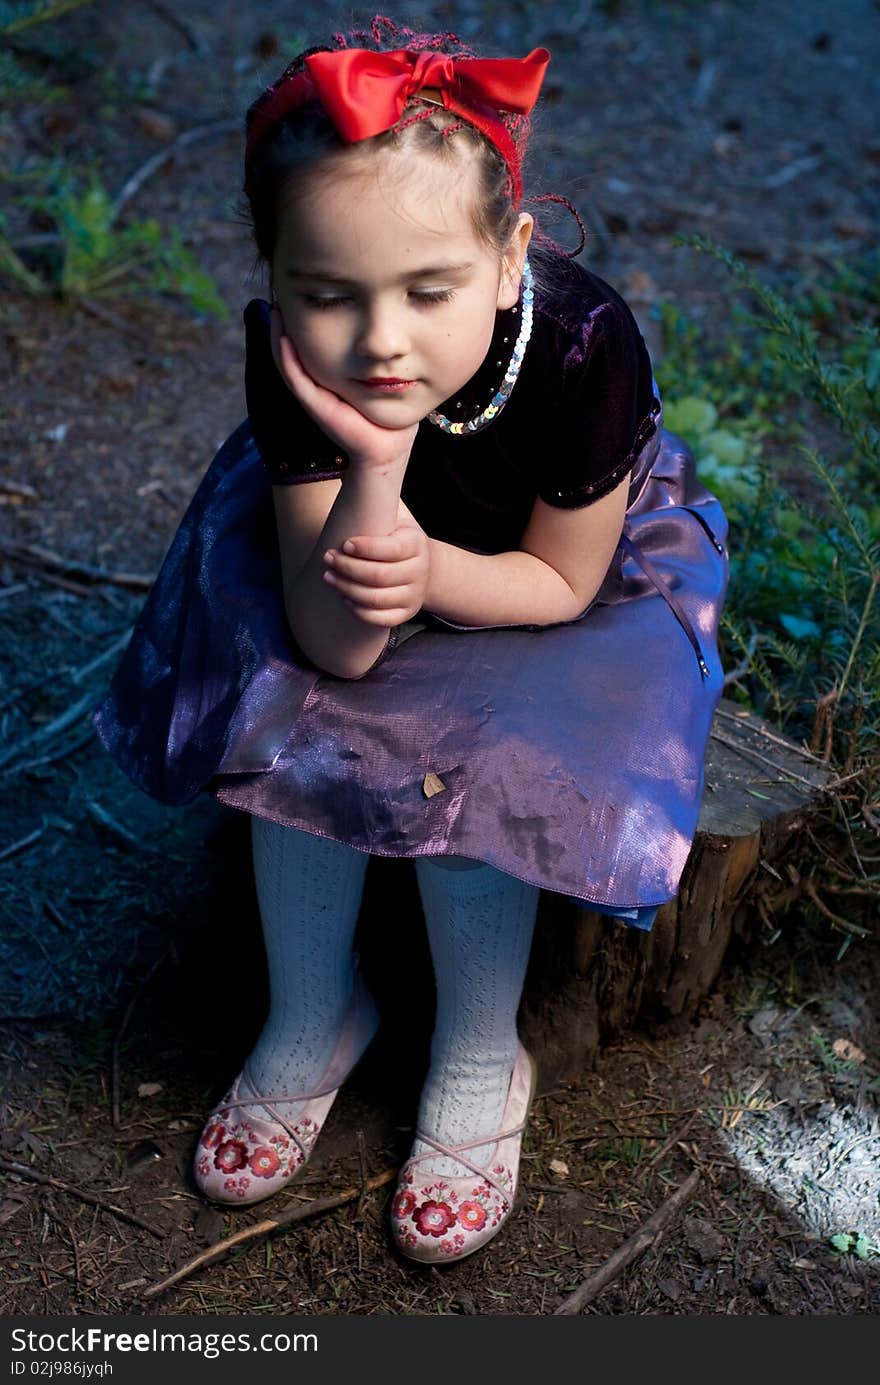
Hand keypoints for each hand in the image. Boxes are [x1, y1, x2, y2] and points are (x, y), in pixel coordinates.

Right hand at [270, 305, 417, 471]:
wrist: (390, 443)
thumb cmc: (388, 408)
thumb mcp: (380, 373)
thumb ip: (371, 355)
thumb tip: (377, 323)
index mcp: (328, 376)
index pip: (308, 343)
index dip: (300, 320)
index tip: (296, 294)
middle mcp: (318, 384)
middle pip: (293, 348)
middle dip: (285, 323)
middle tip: (279, 295)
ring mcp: (315, 395)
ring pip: (289, 361)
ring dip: (279, 336)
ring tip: (276, 311)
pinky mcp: (317, 406)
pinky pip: (297, 378)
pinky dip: (287, 359)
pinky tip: (284, 338)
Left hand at [321, 508, 430, 626]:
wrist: (419, 565)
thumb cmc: (396, 536)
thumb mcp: (395, 514)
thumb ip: (380, 497)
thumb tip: (353, 471)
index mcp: (416, 544)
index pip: (391, 549)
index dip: (365, 548)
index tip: (344, 544)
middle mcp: (419, 571)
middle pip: (379, 576)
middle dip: (348, 568)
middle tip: (327, 558)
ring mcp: (414, 594)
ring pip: (376, 598)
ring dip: (347, 588)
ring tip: (329, 577)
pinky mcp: (406, 612)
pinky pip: (381, 619)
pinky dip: (360, 611)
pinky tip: (344, 598)